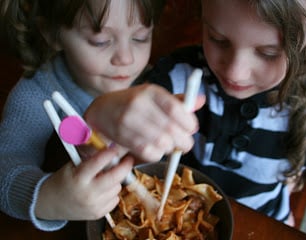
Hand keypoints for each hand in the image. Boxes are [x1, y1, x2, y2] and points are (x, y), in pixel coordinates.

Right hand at [35, 148, 133, 219]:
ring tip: (104, 178)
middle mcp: (87, 193)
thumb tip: (110, 149)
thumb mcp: (72, 165)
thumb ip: (90, 158)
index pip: (98, 162)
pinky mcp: (98, 214)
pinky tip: (102, 190)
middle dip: (125, 166)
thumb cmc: (64, 180)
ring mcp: (93, 205)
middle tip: (128, 160)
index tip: (116, 148)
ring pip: (117, 187)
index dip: (110, 153)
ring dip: (115, 181)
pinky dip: (112, 193)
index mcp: (78, 177)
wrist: (50, 204)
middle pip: (115, 177)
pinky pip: (115, 199)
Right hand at [84, 84, 204, 161]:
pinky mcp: (122, 137)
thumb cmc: (134, 103)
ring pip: (161, 143)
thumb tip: (201, 100)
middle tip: (185, 144)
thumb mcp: (155, 96)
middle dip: (184, 142)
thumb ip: (178, 101)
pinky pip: (148, 152)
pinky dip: (157, 154)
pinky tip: (156, 149)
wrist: (103, 110)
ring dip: (170, 148)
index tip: (192, 128)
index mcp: (151, 91)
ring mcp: (129, 121)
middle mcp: (139, 104)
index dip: (189, 122)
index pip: (176, 108)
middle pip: (171, 129)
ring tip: (169, 145)